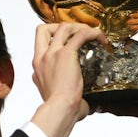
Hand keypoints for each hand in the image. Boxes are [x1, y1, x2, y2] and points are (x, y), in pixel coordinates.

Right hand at [30, 22, 106, 136]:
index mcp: (38, 68)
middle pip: (43, 29)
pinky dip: (91, 32)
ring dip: (77, 27)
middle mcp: (42, 58)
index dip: (53, 42)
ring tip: (90, 33)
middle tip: (75, 33)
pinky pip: (79, 34)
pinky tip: (99, 36)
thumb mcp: (55, 98)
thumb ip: (65, 94)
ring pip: (62, 27)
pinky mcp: (65, 54)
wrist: (59, 110)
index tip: (67, 45)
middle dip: (59, 26)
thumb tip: (84, 106)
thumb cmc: (59, 109)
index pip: (40, 47)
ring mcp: (52, 54)